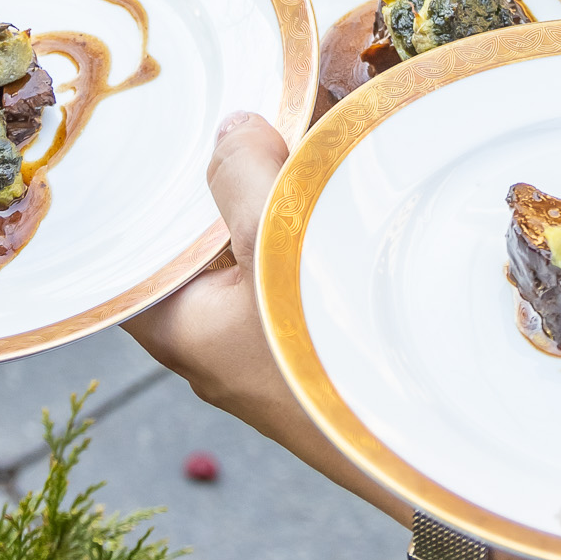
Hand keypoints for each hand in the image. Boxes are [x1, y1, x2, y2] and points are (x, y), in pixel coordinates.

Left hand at [125, 113, 545, 559]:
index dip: (137, 192)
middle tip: (236, 106)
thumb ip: (241, 175)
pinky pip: (300, 275)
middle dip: (220, 181)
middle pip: (199, 245)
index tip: (152, 131)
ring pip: (255, 256)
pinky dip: (312, 230)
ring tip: (293, 125)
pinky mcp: (320, 350)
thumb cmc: (334, 351)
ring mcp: (271, 349)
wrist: (432, 453)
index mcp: (177, 326)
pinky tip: (342, 183)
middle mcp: (215, 343)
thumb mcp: (278, 241)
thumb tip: (229, 128)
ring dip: (275, 200)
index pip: (129, 252)